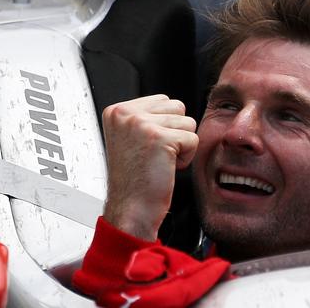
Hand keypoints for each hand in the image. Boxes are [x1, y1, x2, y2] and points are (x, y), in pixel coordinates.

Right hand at [101, 94, 197, 240]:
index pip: (163, 100)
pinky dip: (186, 158)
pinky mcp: (159, 138)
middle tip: (155, 156)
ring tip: (159, 161)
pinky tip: (166, 168)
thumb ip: (147, 117)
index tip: (147, 148)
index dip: (165, 126)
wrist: (131, 210)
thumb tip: (174, 106)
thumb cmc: (134, 179)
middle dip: (175, 133)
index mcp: (116, 111)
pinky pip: (193, 139)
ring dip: (181, 146)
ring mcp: (141, 124)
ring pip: (188, 123)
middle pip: (178, 108)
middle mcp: (125, 114)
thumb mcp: (131, 138)